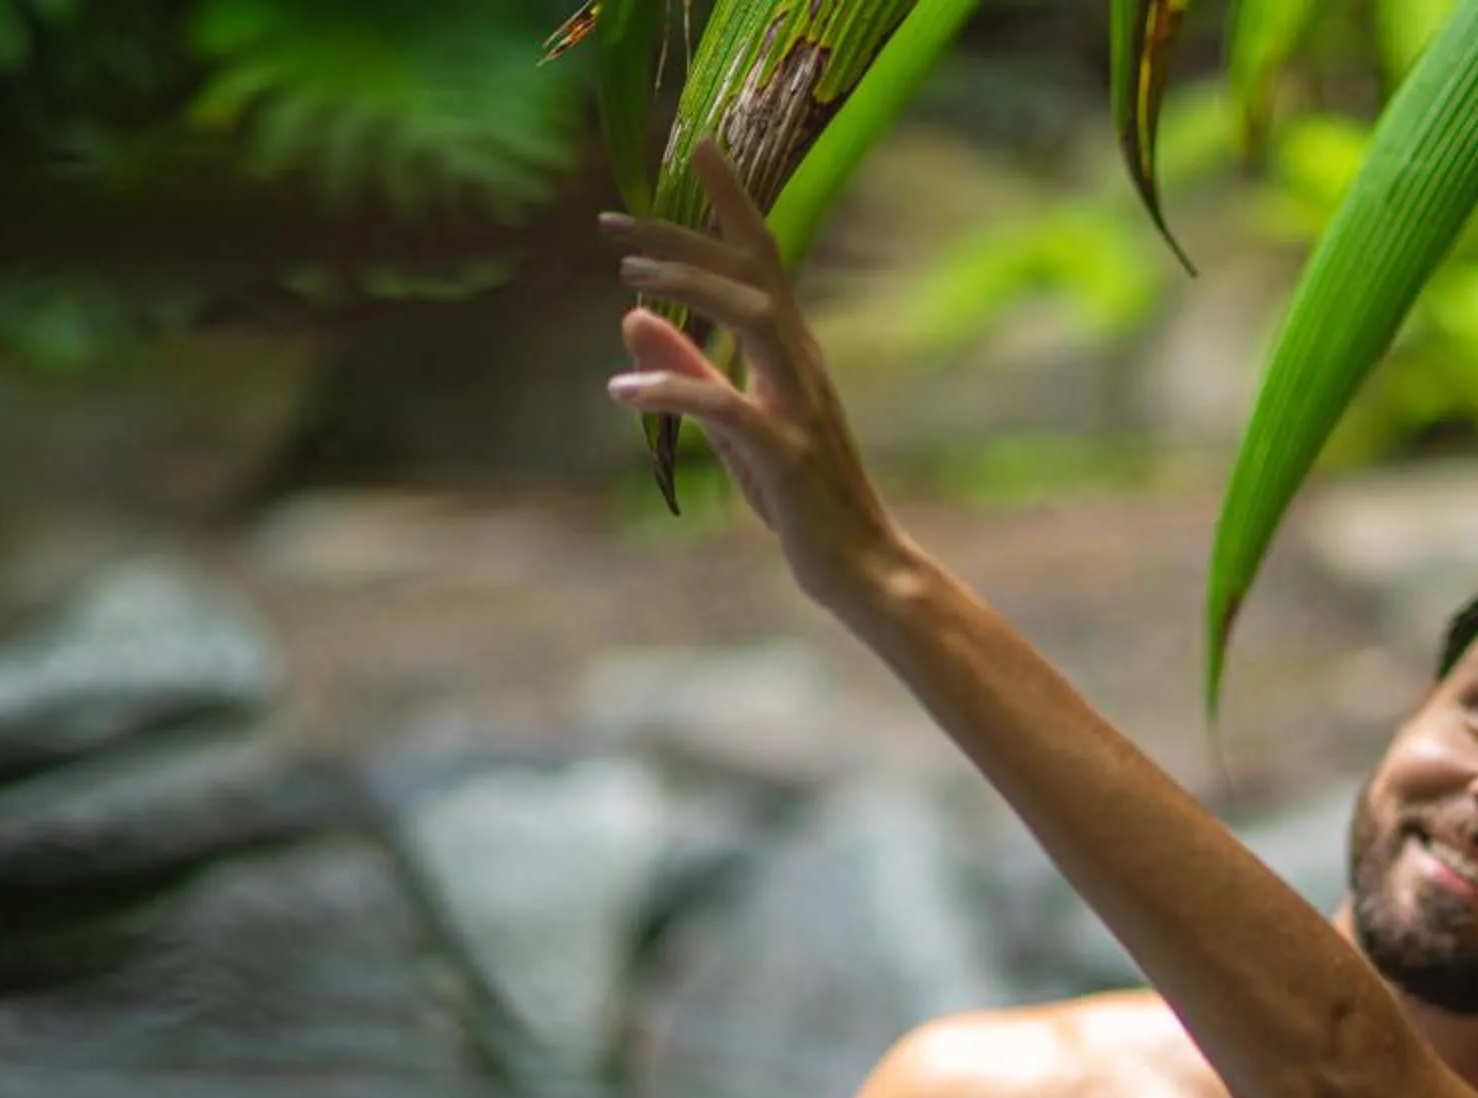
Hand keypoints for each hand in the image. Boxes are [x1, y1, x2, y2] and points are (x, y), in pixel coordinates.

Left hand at [601, 137, 905, 617]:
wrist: (865, 571)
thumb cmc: (802, 502)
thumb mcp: (732, 427)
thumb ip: (685, 367)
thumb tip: (630, 314)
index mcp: (792, 356)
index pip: (764, 260)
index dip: (733, 201)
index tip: (696, 147)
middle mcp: (802, 367)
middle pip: (752, 275)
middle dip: (685, 238)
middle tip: (612, 223)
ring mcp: (801, 409)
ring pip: (755, 318)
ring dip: (690, 290)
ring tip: (625, 284)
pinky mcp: (788, 455)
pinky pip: (727, 408)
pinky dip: (672, 390)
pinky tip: (621, 388)